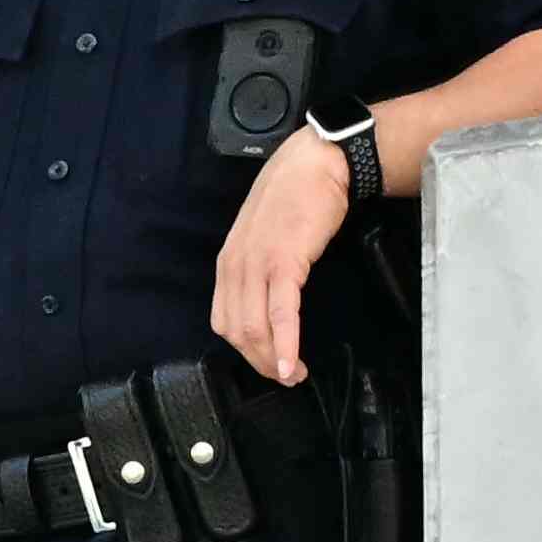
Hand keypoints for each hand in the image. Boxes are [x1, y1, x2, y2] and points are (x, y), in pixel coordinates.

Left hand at [212, 118, 367, 388]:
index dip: (245, 350)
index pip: (224, 321)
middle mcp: (235, 267)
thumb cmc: (297, 197)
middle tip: (284, 377)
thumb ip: (258, 268)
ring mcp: (257, 264)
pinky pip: (281, 314)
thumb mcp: (265, 236)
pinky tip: (290, 364)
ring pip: (255, 329)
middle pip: (238, 332)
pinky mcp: (284, 262)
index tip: (266, 363)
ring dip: (273, 360)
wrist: (317, 163)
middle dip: (259, 362)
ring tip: (293, 375)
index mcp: (228, 263)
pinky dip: (285, 344)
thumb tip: (267, 301)